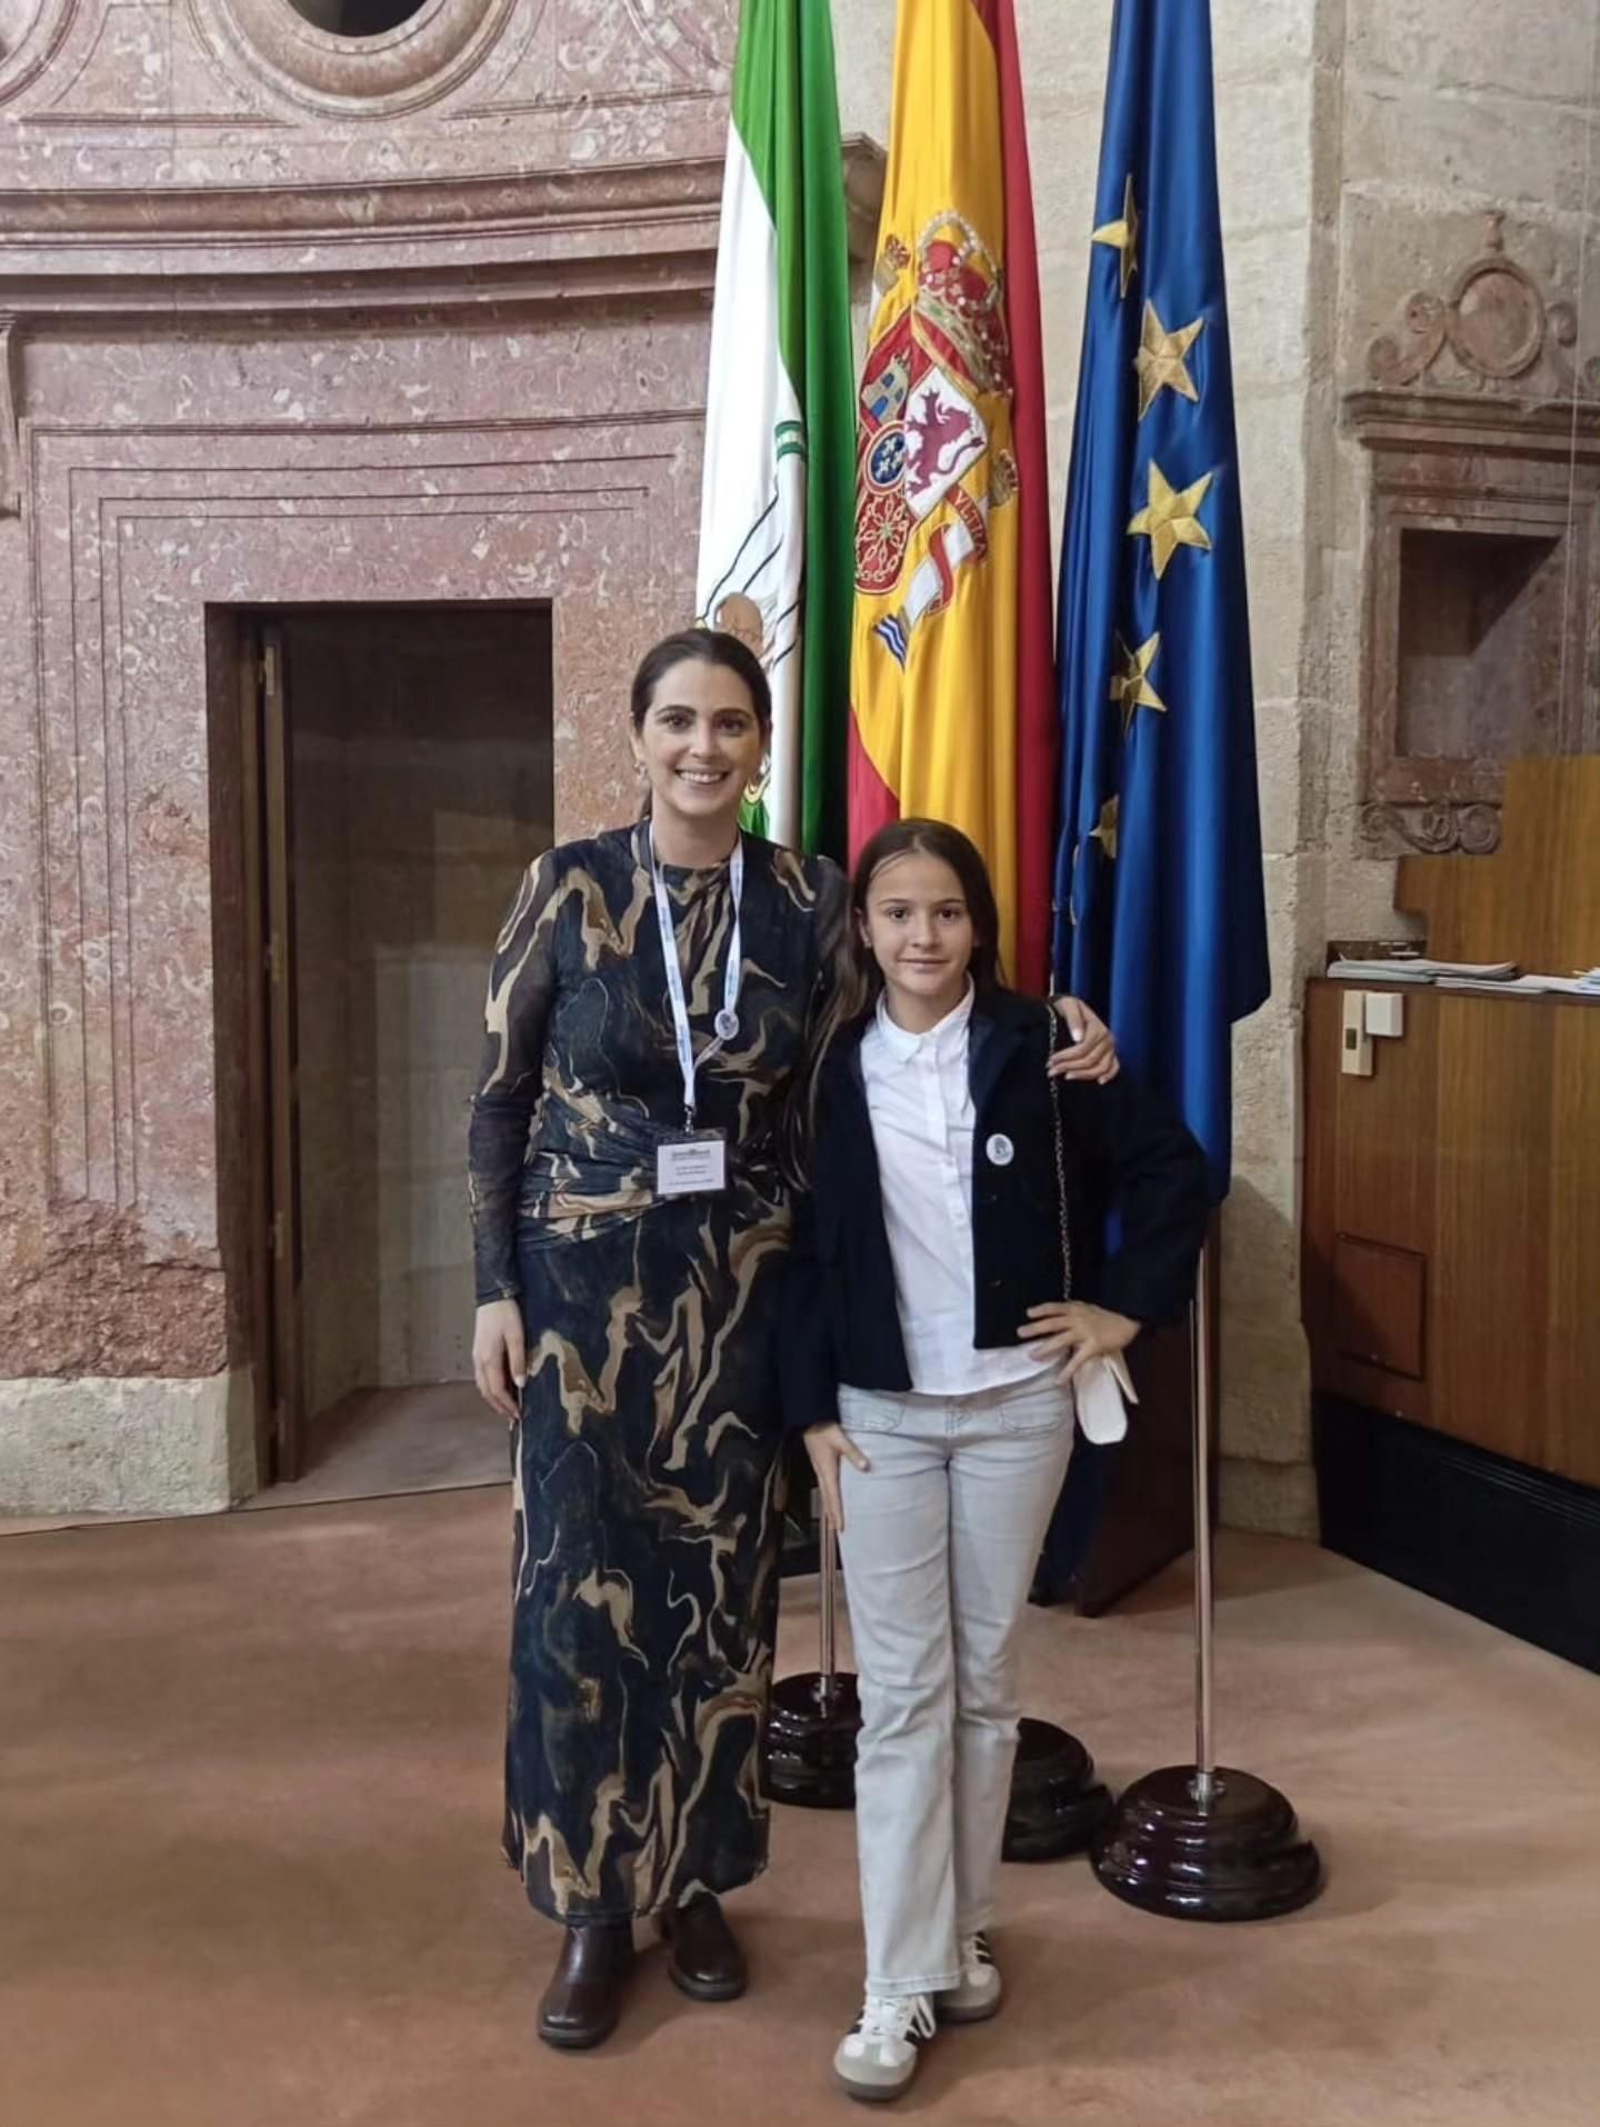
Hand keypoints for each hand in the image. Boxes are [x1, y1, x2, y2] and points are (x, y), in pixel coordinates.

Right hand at [473, 1299, 526, 1422]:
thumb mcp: (516, 1336)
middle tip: (513, 1417)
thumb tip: (520, 1384)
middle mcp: (480, 1361)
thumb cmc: (506, 1313)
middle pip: (487, 1392)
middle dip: (499, 1407)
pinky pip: (483, 1377)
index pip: (497, 1390)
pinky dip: (491, 1388)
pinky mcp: (479, 1352)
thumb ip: (517, 1360)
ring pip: (483, 1386)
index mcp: (488, 1359)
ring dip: (494, 1399)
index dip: (507, 1405)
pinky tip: (501, 1389)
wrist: (493, 1296)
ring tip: (507, 1407)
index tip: (518, 1415)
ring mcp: (477, 1357)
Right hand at [804, 1422, 871, 1533]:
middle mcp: (821, 1473)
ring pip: (824, 1493)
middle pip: (827, 1499)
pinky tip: (830, 1496)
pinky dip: (827, 1496)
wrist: (809, 1418)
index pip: (832, 1497)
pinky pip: (823, 1485)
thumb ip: (853, 1453)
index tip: (840, 1528)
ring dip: (829, 1507)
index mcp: (826, 1470)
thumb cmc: (825, 1428)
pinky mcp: (819, 1464)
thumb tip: (866, 1467)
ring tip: (833, 1520)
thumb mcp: (841, 1439)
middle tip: (837, 1531)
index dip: (836, 1513)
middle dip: (832, 1515)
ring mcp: (818, 1469)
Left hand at [1018, 1301, 1139, 1384]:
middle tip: (1020, 1333)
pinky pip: (1076, 1360)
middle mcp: (1077, 1318)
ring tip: (1032, 1356)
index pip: (1055, 1307)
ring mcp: (1084, 1332)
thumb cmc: (1108, 1316)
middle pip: (1052, 1323)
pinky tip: (1059, 1380)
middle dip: (1035, 1328)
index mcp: (1077, 1308)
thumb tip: (1060, 1318)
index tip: (1028, 1313)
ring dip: (1044, 1348)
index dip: (1041, 1310)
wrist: (1128, 1320)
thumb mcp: (1089, 1309)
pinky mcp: (1092, 1346)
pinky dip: (1067, 1371)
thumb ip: (1075, 1313)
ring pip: (1060, 1340)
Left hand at [1048, 996, 1117, 1082]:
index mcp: (1098, 1028)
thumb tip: (1078, 1038)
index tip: (1050, 1060)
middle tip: (1051, 1071)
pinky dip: (1109, 1075)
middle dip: (1069, 1067)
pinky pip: (1114, 1067)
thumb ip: (1073, 1019)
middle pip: (1089, 1060)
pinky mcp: (1111, 1054)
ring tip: (1065, 1076)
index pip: (1082, 1048)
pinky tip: (1099, 1082)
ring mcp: (1111, 1048)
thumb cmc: (1069, 1007)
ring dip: (1082, 1075)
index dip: (1066, 1057)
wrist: (1073, 1007)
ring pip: (1100, 1067)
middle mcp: (1107, 1039)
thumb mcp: (1068, 1005)